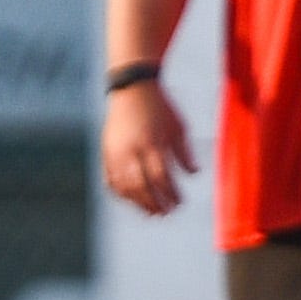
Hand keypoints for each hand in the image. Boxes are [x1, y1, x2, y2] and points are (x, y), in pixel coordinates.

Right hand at [101, 84, 194, 216]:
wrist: (132, 87)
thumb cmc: (159, 107)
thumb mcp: (178, 127)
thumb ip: (184, 153)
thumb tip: (194, 174)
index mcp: (152, 143)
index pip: (161, 178)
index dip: (171, 194)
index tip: (180, 203)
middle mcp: (131, 150)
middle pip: (141, 187)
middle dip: (154, 203)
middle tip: (166, 213)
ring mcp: (116, 152)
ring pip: (124, 186)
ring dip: (137, 203)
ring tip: (151, 212)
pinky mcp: (106, 151)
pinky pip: (110, 178)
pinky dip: (120, 192)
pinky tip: (132, 199)